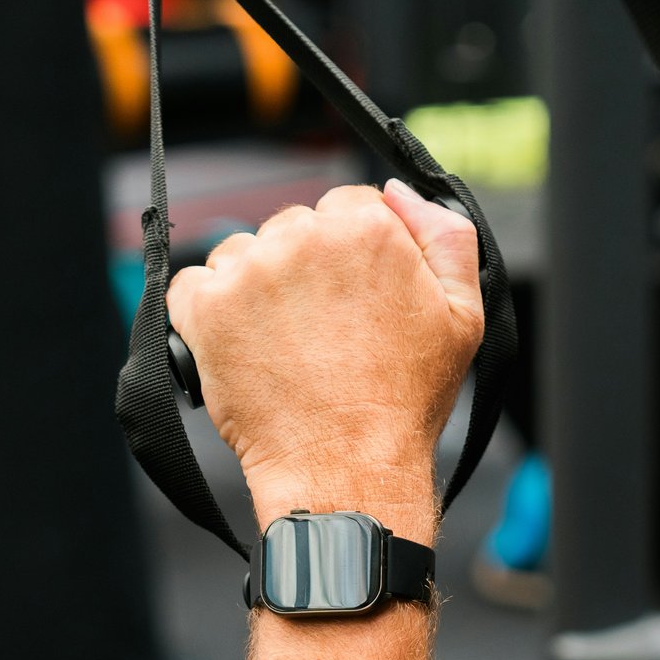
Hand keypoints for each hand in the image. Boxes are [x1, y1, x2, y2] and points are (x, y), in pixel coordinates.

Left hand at [167, 181, 484, 515]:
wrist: (346, 467)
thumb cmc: (405, 402)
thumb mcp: (465, 316)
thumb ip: (446, 236)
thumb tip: (401, 192)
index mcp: (367, 228)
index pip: (349, 205)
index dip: (356, 254)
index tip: (357, 297)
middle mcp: (302, 237)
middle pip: (295, 226)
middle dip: (305, 268)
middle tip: (325, 331)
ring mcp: (248, 271)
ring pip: (245, 254)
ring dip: (258, 289)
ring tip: (287, 346)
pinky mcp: (204, 307)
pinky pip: (194, 285)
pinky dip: (211, 313)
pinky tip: (246, 348)